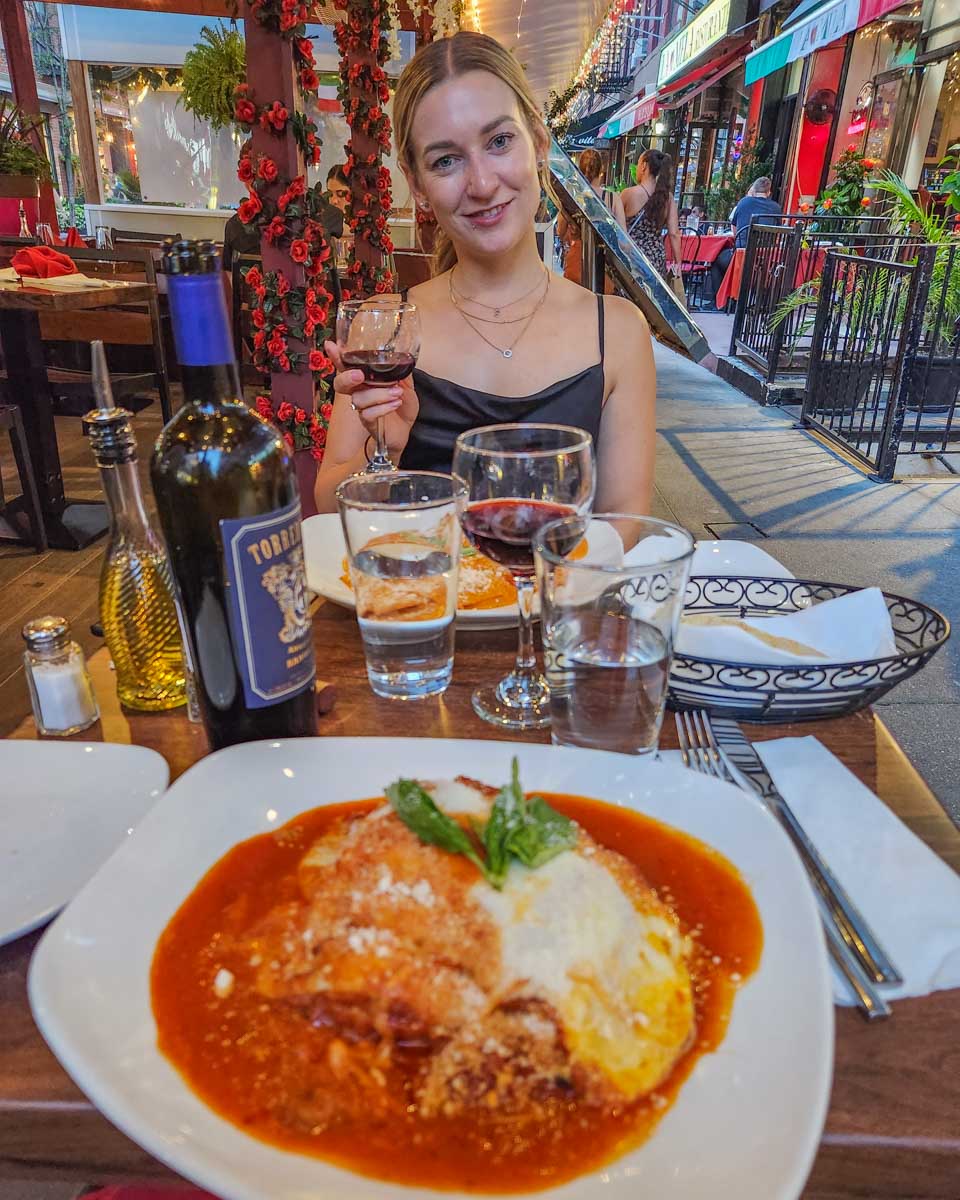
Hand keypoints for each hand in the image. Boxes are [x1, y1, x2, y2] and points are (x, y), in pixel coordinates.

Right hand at [326, 339, 418, 456]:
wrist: (406, 429)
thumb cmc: (402, 406)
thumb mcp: (406, 385)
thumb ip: (402, 372)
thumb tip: (402, 359)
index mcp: (366, 380)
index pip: (347, 366)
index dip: (337, 357)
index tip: (331, 345)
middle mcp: (360, 392)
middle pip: (340, 384)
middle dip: (347, 377)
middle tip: (360, 375)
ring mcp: (363, 408)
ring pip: (358, 398)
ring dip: (379, 394)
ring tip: (397, 393)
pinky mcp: (369, 422)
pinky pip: (368, 414)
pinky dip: (383, 408)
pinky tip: (396, 404)